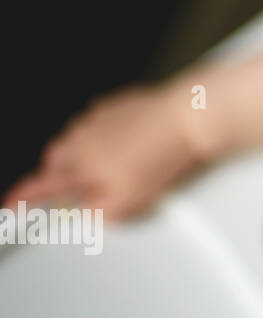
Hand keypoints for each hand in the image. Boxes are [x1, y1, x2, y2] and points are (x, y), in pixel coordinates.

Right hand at [4, 83, 202, 221]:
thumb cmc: (164, 156)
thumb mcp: (130, 200)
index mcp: (80, 164)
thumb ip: (99, 212)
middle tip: (79, 185)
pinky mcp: (116, 104)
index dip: (23, 198)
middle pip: (54, 158)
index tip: (11, 206)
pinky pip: (97, 121)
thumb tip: (86, 213)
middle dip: (59, 173)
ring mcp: (98, 117)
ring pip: (75, 138)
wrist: (190, 118)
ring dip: (82, 152)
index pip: (40, 185)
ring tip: (111, 164)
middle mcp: (82, 137)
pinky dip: (102, 134)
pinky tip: (127, 142)